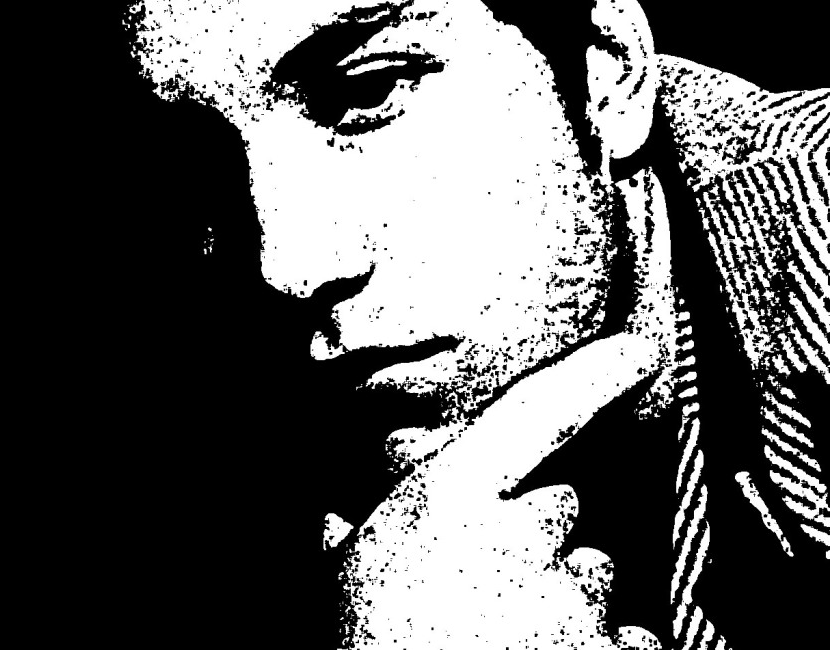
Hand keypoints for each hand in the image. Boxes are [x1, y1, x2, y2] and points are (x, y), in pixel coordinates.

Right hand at [337, 333, 665, 648]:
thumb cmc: (367, 646)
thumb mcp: (336, 585)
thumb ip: (344, 541)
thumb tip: (328, 524)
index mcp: (448, 501)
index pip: (535, 416)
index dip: (595, 375)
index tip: (644, 351)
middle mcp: (519, 537)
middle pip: (560, 512)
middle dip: (537, 541)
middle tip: (487, 588)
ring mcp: (569, 601)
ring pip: (592, 579)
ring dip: (562, 602)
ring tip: (503, 637)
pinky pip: (629, 637)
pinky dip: (602, 647)